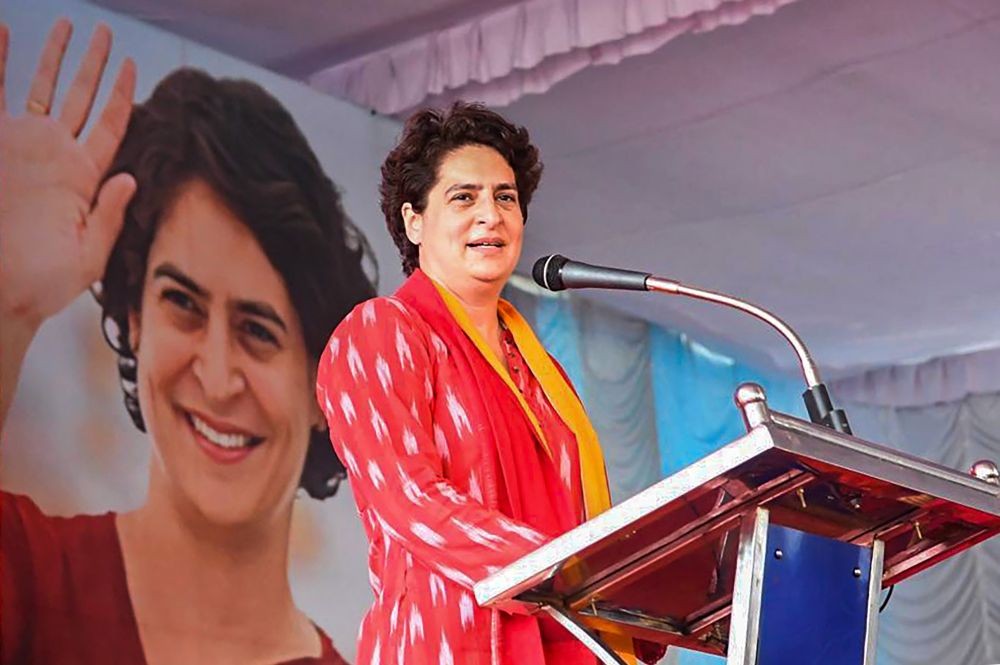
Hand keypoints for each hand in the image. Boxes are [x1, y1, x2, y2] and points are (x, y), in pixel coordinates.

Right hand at [0, 19, 135, 327]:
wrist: (1, 291)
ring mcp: (23, 148)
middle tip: (104, 32)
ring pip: (41, 90)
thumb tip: (132, 178)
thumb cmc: (44, 284)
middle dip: (92, 65)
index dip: (122, 95)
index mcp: (86, 178)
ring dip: (53, 59)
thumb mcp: (89, 256)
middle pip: (81, 99)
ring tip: (67, 25)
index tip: (132, 66)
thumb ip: (111, 216)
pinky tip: (0, 32)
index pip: (111, 127)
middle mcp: (57, 156)